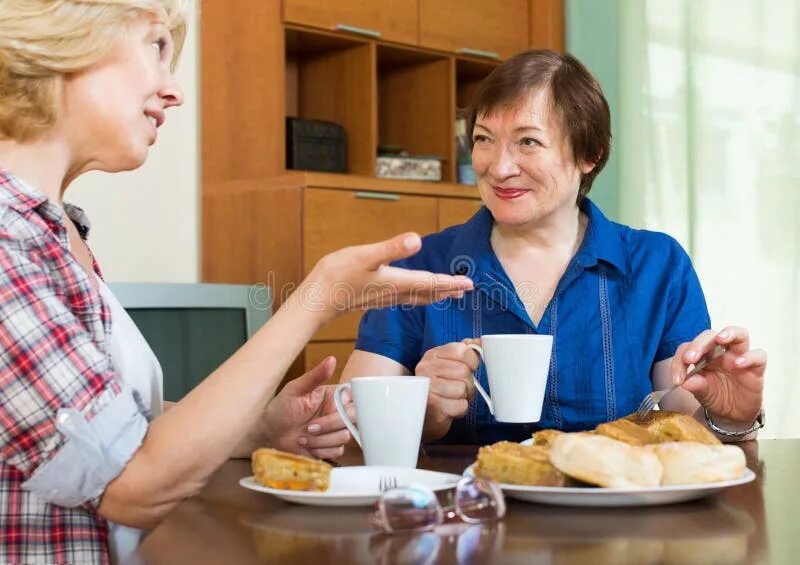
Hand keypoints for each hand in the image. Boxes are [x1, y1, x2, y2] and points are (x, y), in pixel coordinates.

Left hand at [261, 357, 352, 459]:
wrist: (270, 434)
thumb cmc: (280, 408)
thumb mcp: (295, 389)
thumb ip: (315, 376)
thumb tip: (331, 360)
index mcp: (334, 397)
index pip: (354, 400)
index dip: (347, 408)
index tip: (333, 412)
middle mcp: (338, 413)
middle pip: (351, 421)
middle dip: (328, 426)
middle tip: (309, 427)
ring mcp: (335, 431)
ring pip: (344, 437)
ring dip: (321, 440)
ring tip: (303, 436)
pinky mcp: (331, 446)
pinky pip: (337, 451)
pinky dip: (320, 450)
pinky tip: (307, 445)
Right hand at [299, 233, 473, 323]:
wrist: (317, 298)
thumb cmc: (338, 276)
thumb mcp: (366, 256)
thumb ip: (392, 248)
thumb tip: (417, 239)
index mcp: (397, 282)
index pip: (431, 283)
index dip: (451, 283)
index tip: (469, 284)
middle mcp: (394, 292)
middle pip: (428, 292)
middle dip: (447, 290)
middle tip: (466, 290)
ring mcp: (384, 297)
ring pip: (416, 297)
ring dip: (434, 294)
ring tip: (447, 293)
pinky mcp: (375, 297)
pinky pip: (404, 297)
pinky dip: (416, 295)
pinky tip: (413, 293)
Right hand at [416, 340, 480, 440]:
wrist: (425, 416)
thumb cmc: (441, 388)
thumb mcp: (451, 365)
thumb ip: (465, 351)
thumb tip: (480, 341)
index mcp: (432, 355)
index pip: (462, 350)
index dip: (472, 361)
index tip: (467, 368)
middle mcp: (426, 369)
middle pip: (464, 371)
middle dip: (468, 383)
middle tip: (457, 388)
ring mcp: (427, 388)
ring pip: (463, 389)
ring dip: (463, 397)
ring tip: (452, 398)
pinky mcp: (432, 407)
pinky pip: (461, 406)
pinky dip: (460, 409)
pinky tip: (449, 408)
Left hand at [672, 326, 764, 423]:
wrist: (734, 413)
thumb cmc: (715, 396)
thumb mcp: (702, 393)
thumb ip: (695, 386)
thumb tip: (685, 382)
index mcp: (702, 355)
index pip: (688, 348)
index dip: (680, 360)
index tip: (677, 379)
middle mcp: (720, 351)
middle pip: (710, 336)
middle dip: (699, 343)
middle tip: (690, 358)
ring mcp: (738, 357)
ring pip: (739, 334)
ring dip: (730, 333)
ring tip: (721, 339)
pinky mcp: (755, 367)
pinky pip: (758, 356)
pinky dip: (750, 357)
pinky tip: (739, 363)